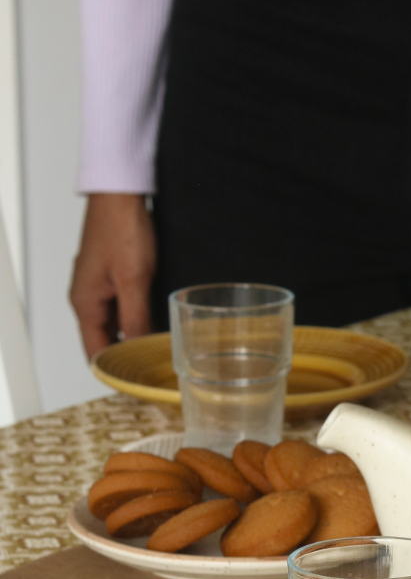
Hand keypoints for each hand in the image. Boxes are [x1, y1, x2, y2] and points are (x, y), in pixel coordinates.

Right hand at [69, 193, 156, 359]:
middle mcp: (87, 298)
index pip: (94, 352)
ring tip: (157, 354)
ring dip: (132, 338)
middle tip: (153, 372)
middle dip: (126, 358)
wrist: (120, 194)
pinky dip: (135, 320)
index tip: (136, 384)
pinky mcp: (112, 276)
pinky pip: (121, 308)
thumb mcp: (133, 279)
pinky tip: (155, 325)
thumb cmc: (122, 229)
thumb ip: (136, 317)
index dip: (114, 371)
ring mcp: (99, 287)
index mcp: (84, 303)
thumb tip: (138, 349)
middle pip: (104, 340)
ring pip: (114, 324)